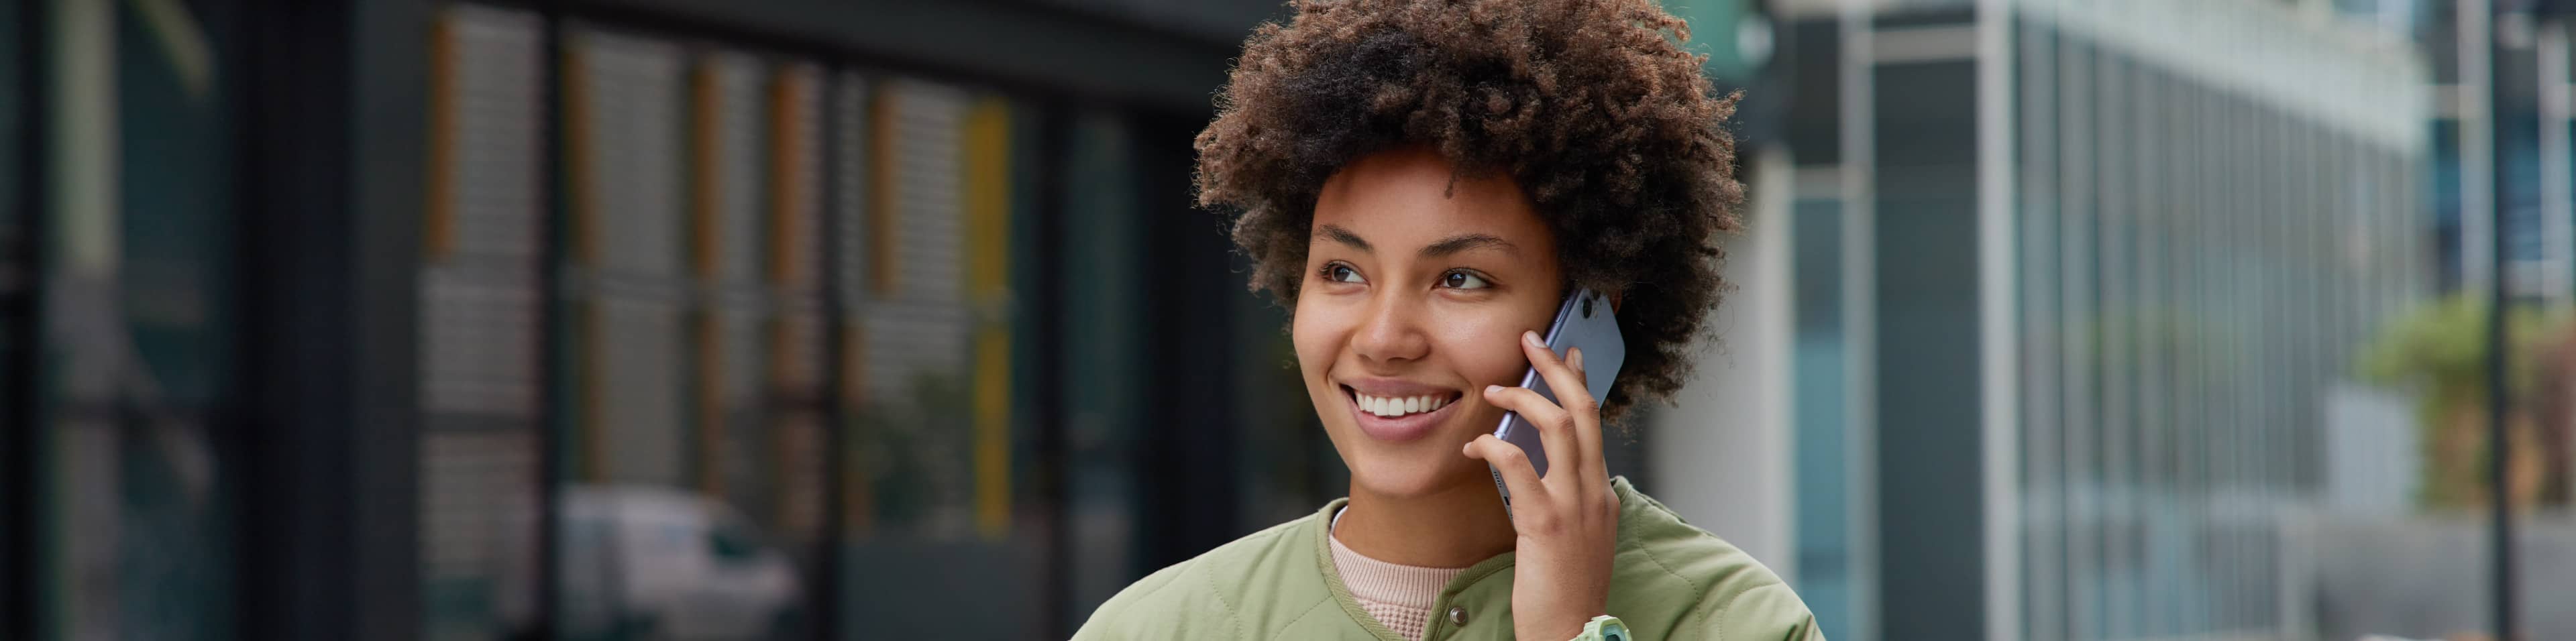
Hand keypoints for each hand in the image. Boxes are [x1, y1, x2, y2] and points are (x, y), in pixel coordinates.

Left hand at [1462, 330, 1618, 640]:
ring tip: (1493, 388)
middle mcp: (1594, 492)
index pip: (1594, 423)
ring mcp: (1575, 506)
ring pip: (1559, 426)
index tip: (1567, 353)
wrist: (1572, 633)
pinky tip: (1475, 444)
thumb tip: (1542, 468)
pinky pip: (1520, 466)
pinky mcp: (1547, 523)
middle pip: (1583, 410)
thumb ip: (1567, 499)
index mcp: (1601, 493)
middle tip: (1531, 341)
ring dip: (1523, 397)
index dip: (1580, 382)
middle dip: (1556, 369)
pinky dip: (1495, 444)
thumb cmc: (1566, 590)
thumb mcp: (1576, 536)